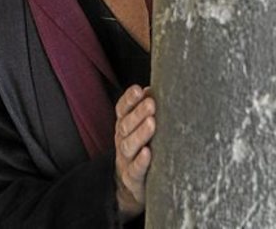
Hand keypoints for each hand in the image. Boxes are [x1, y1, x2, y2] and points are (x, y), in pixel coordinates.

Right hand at [114, 85, 155, 218]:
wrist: (130, 187)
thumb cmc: (140, 151)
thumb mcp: (139, 130)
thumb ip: (144, 111)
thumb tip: (153, 89)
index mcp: (123, 127)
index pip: (121, 110)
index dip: (129, 99)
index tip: (139, 90)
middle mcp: (121, 141)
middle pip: (125, 125)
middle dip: (138, 113)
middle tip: (151, 103)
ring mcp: (125, 160)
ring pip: (129, 146)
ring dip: (140, 133)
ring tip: (152, 123)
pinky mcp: (132, 178)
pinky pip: (135, 169)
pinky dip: (141, 161)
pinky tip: (148, 153)